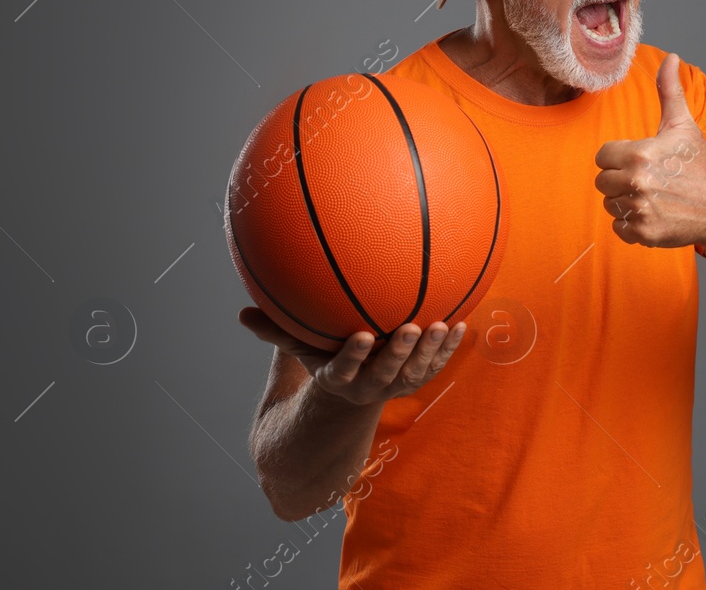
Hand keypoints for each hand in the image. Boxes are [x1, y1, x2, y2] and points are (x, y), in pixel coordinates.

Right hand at [238, 307, 465, 406]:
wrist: (351, 390)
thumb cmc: (323, 356)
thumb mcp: (299, 348)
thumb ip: (276, 332)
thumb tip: (242, 313)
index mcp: (338, 379)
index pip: (343, 370)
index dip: (353, 356)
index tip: (362, 335)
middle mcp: (368, 387)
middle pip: (386, 375)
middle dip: (400, 353)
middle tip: (411, 326)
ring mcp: (395, 387)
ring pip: (415, 374)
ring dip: (431, 352)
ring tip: (442, 324)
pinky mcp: (416, 380)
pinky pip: (435, 367)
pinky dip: (449, 349)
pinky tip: (463, 323)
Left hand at [593, 52, 705, 248]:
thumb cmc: (702, 165)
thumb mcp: (683, 126)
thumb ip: (669, 91)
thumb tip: (670, 58)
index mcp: (640, 153)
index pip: (602, 156)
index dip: (618, 157)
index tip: (639, 160)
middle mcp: (636, 182)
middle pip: (602, 181)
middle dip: (620, 179)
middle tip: (647, 179)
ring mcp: (639, 210)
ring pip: (610, 204)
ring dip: (625, 201)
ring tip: (652, 196)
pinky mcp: (643, 233)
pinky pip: (618, 227)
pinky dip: (631, 224)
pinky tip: (653, 213)